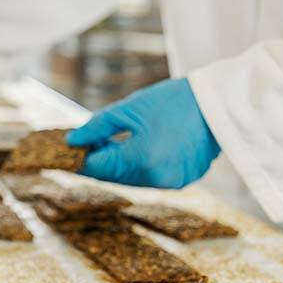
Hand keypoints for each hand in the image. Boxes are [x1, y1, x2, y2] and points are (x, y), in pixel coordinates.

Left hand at [67, 78, 219, 187]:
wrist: (220, 103)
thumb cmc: (174, 100)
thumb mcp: (129, 109)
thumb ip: (97, 127)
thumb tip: (72, 140)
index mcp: (142, 160)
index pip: (97, 167)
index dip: (77, 160)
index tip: (62, 153)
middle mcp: (157, 178)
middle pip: (112, 177)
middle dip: (94, 162)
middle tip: (80, 147)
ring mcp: (172, 182)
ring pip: (129, 180)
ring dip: (113, 166)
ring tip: (103, 145)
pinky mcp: (183, 180)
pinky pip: (148, 178)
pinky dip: (134, 167)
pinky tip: (128, 150)